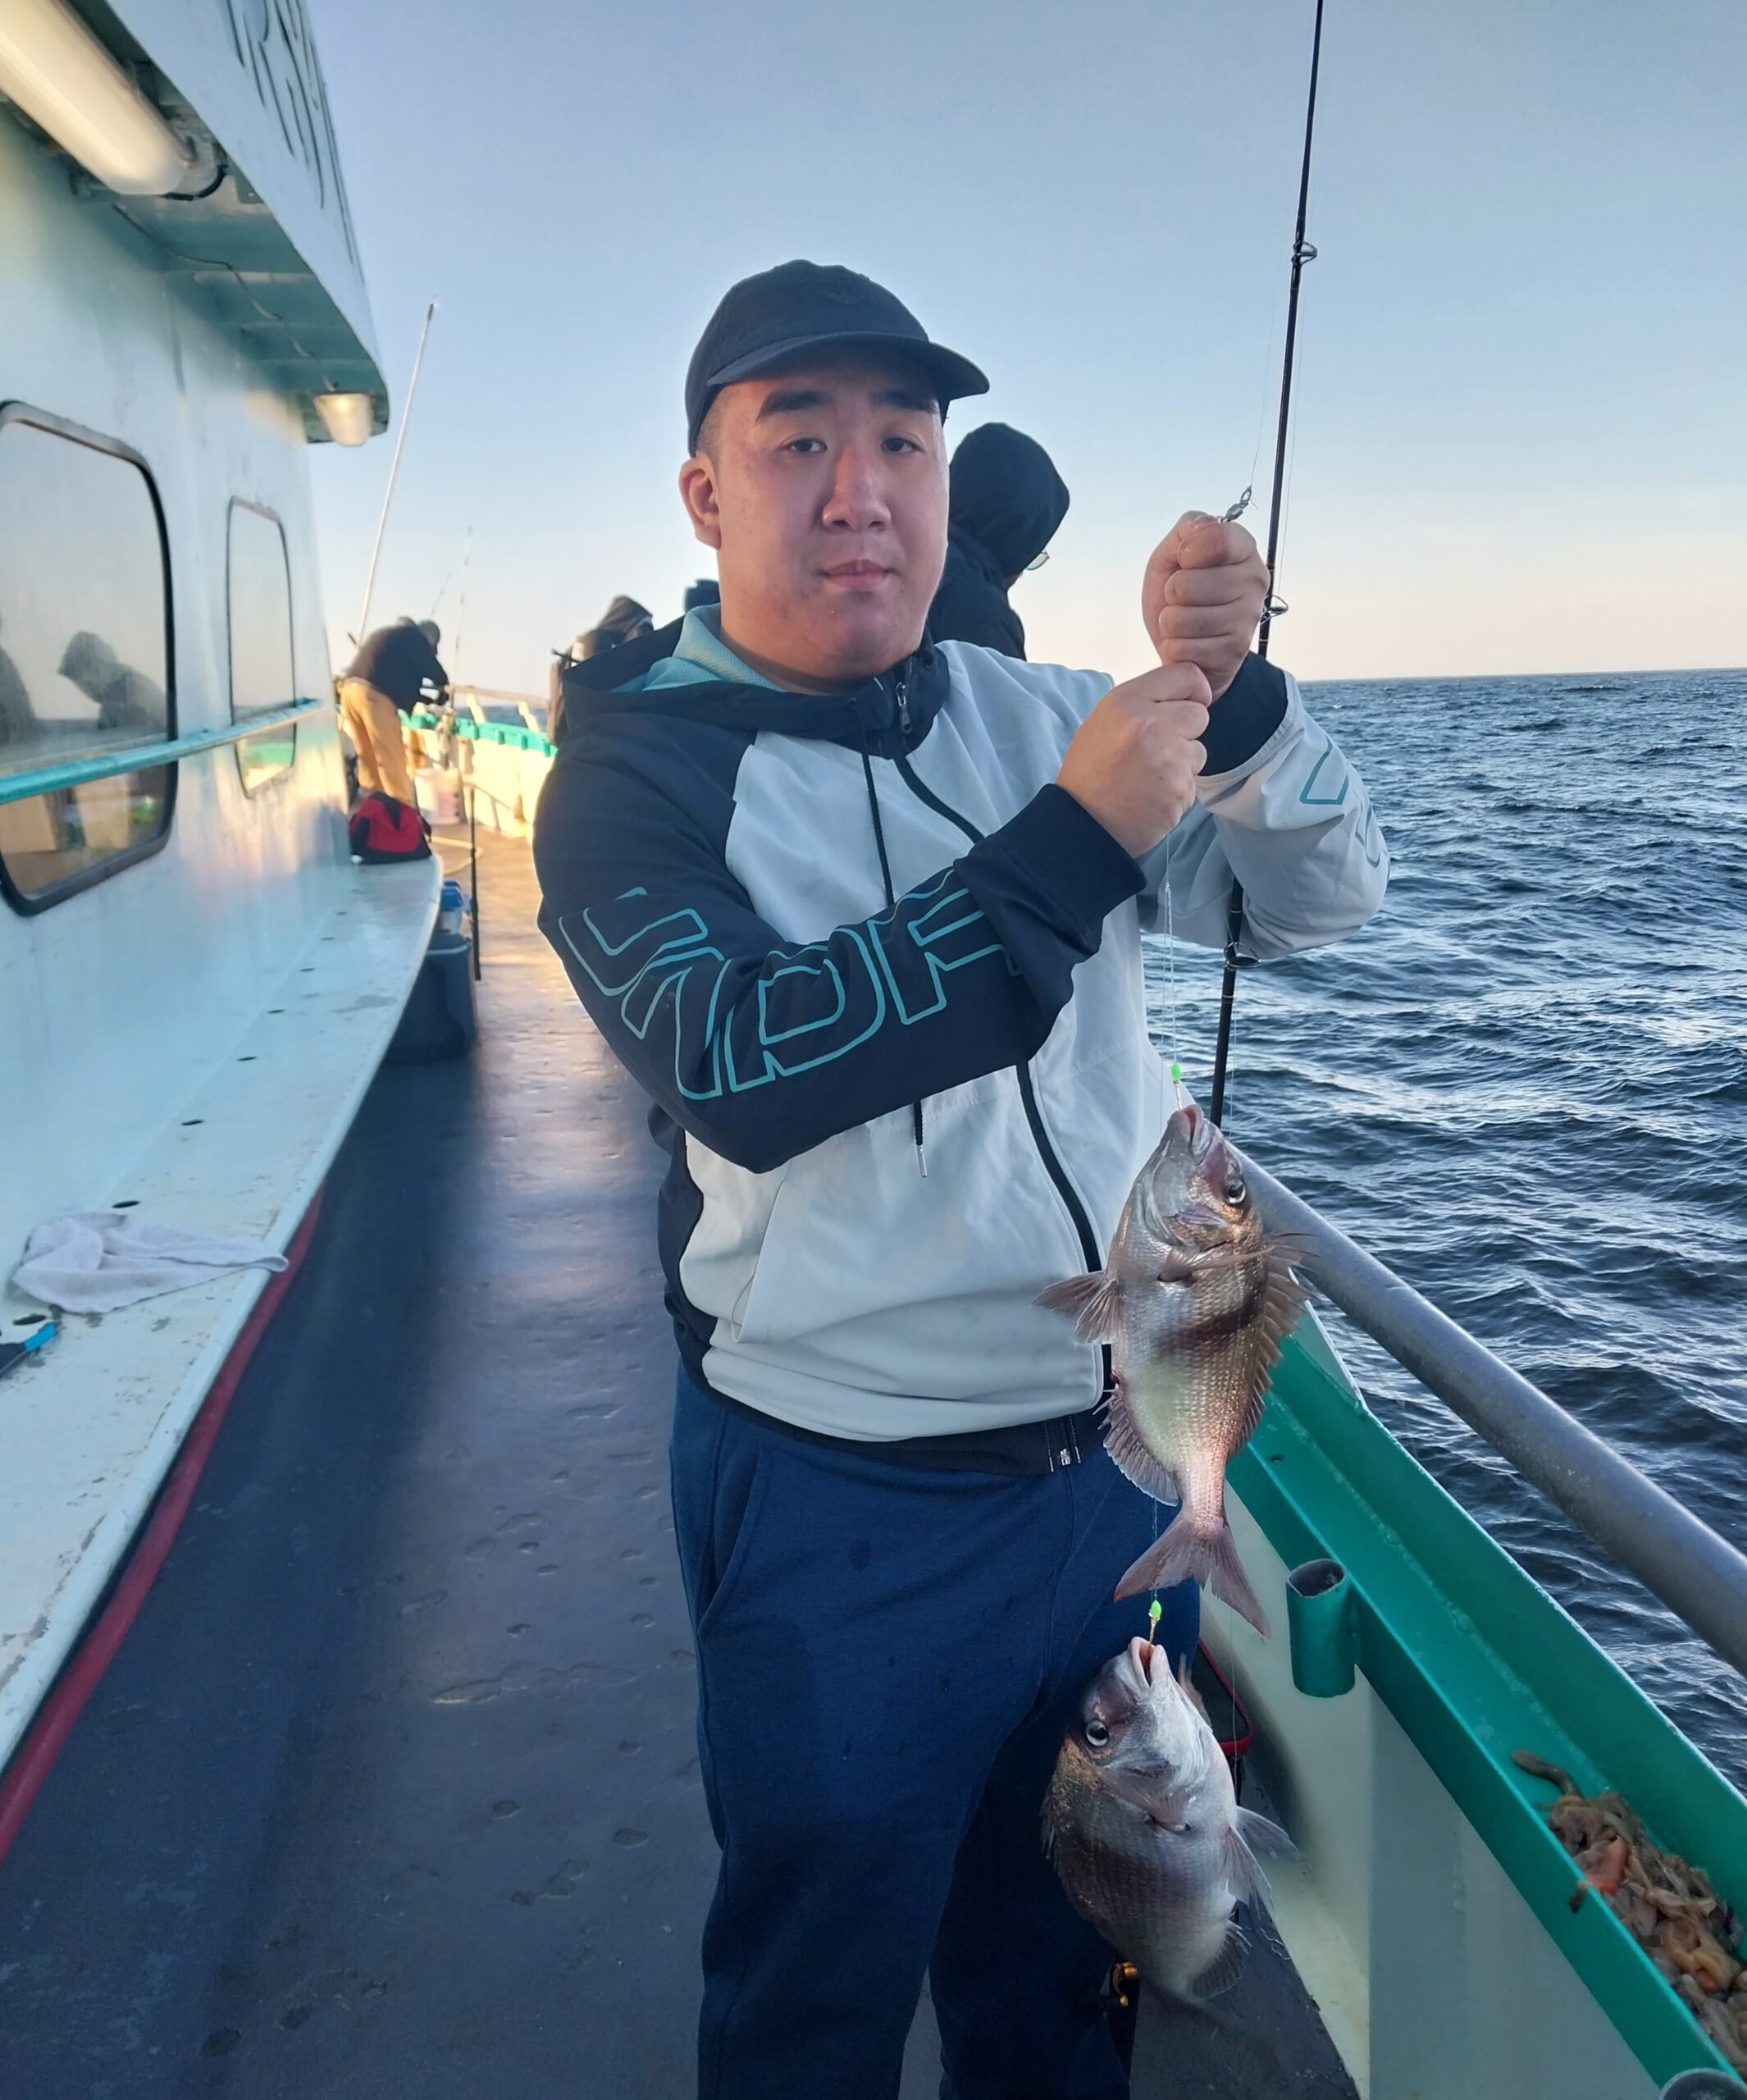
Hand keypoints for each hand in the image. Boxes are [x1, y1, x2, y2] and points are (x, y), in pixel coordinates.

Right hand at [1056, 664, 1211, 857]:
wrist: (1084, 825)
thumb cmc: (1091, 774)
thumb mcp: (1104, 722)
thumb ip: (1141, 704)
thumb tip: (1181, 697)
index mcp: (1127, 701)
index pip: (1186, 675)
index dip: (1193, 690)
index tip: (1189, 704)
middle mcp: (1150, 723)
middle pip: (1199, 714)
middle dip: (1186, 732)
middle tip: (1158, 751)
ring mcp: (1168, 757)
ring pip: (1199, 750)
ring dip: (1183, 764)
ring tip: (1150, 777)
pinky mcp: (1180, 787)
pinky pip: (1193, 782)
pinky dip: (1177, 791)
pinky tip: (1152, 797)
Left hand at [1142, 513, 1267, 699]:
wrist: (1186, 639)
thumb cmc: (1181, 593)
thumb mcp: (1173, 553)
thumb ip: (1186, 530)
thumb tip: (1204, 524)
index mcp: (1244, 549)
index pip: (1218, 539)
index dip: (1187, 551)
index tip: (1184, 560)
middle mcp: (1255, 581)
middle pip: (1187, 585)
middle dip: (1171, 593)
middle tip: (1181, 598)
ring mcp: (1248, 618)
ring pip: (1180, 619)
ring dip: (1170, 622)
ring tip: (1183, 620)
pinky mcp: (1235, 651)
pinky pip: (1181, 648)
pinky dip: (1174, 647)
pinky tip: (1189, 641)